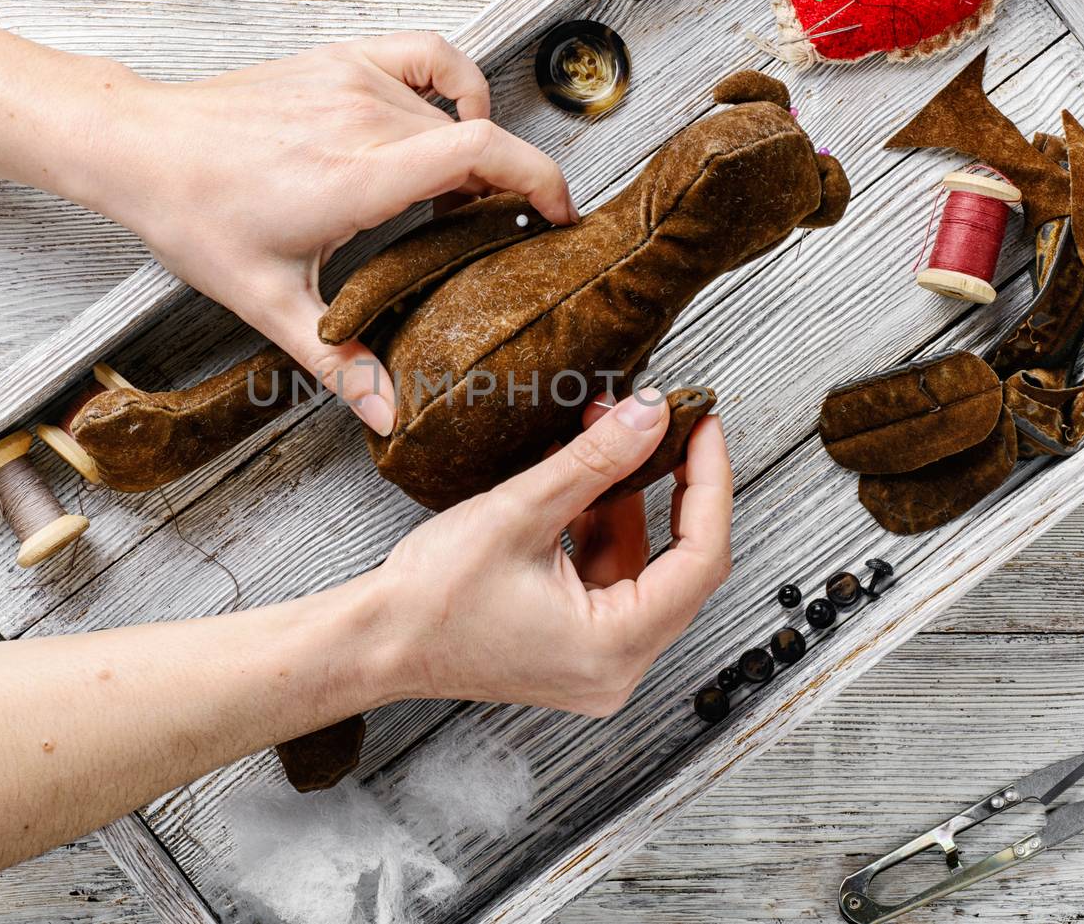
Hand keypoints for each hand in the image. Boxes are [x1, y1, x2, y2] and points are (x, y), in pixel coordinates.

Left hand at [66, 33, 575, 434]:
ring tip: (459, 201)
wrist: (142, 149)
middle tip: (501, 235)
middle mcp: (362, 118)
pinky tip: (452, 116)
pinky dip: (458, 80)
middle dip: (505, 186)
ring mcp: (352, 81)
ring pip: (452, 110)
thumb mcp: (269, 302)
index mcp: (356, 177)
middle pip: (476, 139)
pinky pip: (429, 54)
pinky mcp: (339, 60)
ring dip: (474, 152)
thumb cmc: (196, 216)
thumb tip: (389, 416)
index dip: (538, 179)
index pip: (481, 151)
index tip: (558, 215)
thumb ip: (339, 360)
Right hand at [372, 390, 733, 715]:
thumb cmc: (431, 597)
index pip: (700, 559)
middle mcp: (617, 667)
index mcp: (615, 648)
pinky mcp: (574, 646)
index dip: (710, 484)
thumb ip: (596, 460)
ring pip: (639, 565)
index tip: (703, 428)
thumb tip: (652, 416)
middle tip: (662, 423)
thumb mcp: (520, 512)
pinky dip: (599, 526)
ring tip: (603, 433)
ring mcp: (596, 661)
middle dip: (666, 486)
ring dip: (625, 499)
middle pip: (679, 565)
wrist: (373, 640)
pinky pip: (608, 578)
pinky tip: (579, 478)